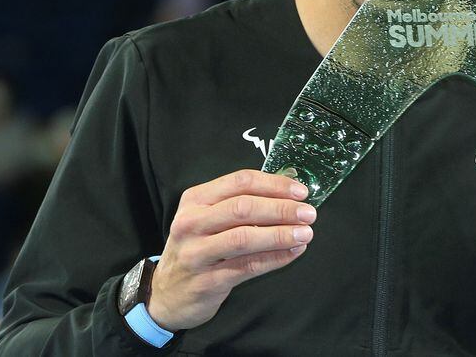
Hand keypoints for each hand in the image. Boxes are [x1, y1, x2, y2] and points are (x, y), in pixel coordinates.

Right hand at [147, 170, 315, 331]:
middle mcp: (192, 222)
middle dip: (281, 209)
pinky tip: (293, 252)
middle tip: (309, 213)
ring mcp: (196, 253)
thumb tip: (289, 190)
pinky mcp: (206, 281)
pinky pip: (247, 266)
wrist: (166, 294)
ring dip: (281, 234)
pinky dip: (275, 258)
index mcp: (196, 200)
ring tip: (305, 233)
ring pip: (245, 238)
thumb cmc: (198, 248)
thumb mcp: (208, 218)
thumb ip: (241, 202)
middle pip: (243, 208)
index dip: (274, 185)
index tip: (300, 192)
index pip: (240, 182)